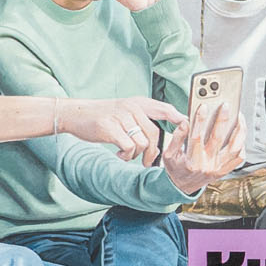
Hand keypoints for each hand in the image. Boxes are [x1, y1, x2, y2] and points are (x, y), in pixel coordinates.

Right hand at [60, 95, 182, 161]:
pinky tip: (119, 154)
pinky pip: (129, 147)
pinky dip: (126, 156)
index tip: (188, 129)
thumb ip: (143, 121)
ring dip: (136, 154)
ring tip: (126, 154)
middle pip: (154, 134)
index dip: (179, 119)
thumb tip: (159, 144)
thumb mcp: (126, 111)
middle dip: (152, 152)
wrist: (77, 114)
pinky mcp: (110, 127)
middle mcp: (132, 107)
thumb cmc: (105, 117)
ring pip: (142, 143)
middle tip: (147, 162)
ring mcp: (121, 116)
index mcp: (139, 103)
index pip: (165, 109)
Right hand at [161, 102, 246, 193]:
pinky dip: (241, 145)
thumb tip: (185, 122)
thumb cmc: (176, 169)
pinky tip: (240, 135)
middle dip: (222, 120)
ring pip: (234, 149)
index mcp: (192, 161)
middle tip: (225, 106)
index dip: (200, 120)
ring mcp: (217, 168)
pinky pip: (238, 158)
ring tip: (239, 118)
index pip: (196, 137)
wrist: (183, 187)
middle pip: (217, 139)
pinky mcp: (224, 170)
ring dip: (239, 132)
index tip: (203, 107)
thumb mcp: (169, 154)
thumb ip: (176, 138)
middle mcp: (207, 165)